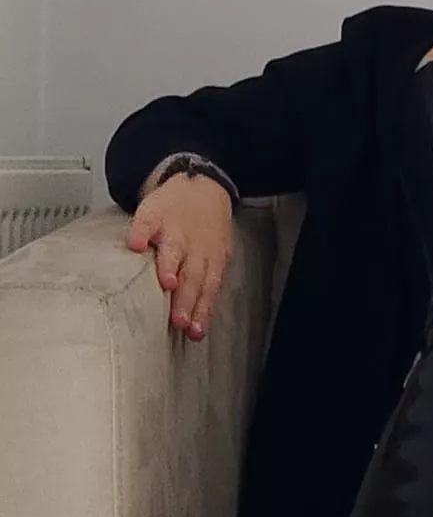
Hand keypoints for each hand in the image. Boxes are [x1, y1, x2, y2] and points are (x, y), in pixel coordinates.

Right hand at [126, 174, 233, 339]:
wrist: (201, 185)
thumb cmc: (205, 231)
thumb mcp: (213, 257)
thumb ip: (203, 290)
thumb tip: (195, 330)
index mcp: (210, 258)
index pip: (208, 288)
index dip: (201, 309)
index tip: (193, 331)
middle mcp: (194, 246)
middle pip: (192, 274)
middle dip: (186, 298)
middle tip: (179, 320)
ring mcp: (174, 229)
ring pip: (173, 249)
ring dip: (169, 266)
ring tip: (166, 282)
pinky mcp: (154, 214)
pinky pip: (146, 222)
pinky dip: (141, 233)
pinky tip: (134, 245)